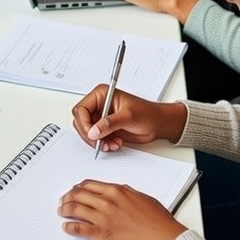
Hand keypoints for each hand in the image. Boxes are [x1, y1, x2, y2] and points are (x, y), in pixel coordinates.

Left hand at [58, 179, 184, 239]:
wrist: (164, 239)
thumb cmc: (158, 221)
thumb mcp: (142, 198)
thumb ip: (127, 193)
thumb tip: (118, 191)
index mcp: (117, 191)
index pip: (89, 185)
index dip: (78, 187)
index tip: (74, 190)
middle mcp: (107, 202)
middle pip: (78, 195)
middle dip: (67, 197)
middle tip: (63, 201)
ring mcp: (104, 218)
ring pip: (75, 209)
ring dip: (65, 210)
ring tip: (61, 212)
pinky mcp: (103, 234)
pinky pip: (79, 229)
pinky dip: (70, 227)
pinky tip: (66, 227)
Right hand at [71, 85, 186, 154]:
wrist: (157, 124)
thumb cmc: (147, 113)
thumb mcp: (128, 116)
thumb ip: (109, 124)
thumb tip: (93, 131)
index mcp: (101, 95)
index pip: (81, 109)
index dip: (84, 123)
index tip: (92, 135)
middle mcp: (99, 105)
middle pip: (81, 121)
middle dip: (90, 135)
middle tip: (100, 143)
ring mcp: (101, 117)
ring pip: (87, 132)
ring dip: (97, 141)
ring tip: (111, 144)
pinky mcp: (105, 129)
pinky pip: (96, 139)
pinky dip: (103, 144)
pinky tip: (114, 144)